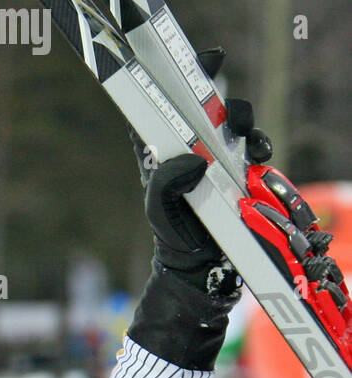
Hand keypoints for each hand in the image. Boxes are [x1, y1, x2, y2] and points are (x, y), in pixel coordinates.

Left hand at [133, 49, 268, 284]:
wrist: (200, 266)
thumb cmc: (173, 236)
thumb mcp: (160, 212)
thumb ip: (164, 185)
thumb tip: (190, 159)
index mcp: (162, 153)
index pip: (162, 110)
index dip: (173, 84)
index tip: (190, 69)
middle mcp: (189, 150)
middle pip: (204, 109)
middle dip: (218, 98)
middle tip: (226, 108)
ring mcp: (215, 158)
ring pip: (231, 124)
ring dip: (241, 120)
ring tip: (242, 131)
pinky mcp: (237, 170)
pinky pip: (251, 147)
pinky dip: (258, 144)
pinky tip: (259, 152)